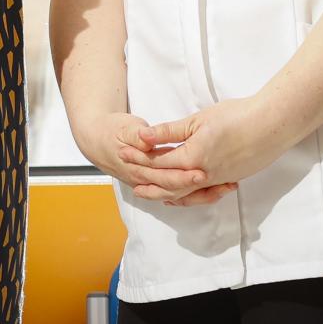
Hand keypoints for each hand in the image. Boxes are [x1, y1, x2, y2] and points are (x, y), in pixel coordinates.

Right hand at [82, 110, 237, 206]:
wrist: (96, 140)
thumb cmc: (112, 131)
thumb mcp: (125, 127)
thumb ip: (138, 134)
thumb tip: (147, 140)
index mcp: (137, 167)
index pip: (164, 175)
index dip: (184, 175)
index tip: (202, 172)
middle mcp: (145, 180)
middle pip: (176, 189)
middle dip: (203, 188)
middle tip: (223, 184)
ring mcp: (150, 184)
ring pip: (179, 196)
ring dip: (203, 194)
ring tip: (226, 187)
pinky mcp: (156, 182)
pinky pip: (178, 195)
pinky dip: (197, 195)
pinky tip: (215, 191)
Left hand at [119, 95, 290, 201]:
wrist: (272, 124)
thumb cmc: (237, 116)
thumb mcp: (198, 120)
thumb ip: (169, 131)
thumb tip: (143, 136)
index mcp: (193, 157)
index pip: (158, 162)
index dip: (139, 158)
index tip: (124, 154)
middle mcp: (204, 174)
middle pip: (169, 183)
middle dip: (148, 181)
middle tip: (130, 182)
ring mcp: (219, 179)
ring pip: (186, 193)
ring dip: (166, 193)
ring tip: (151, 195)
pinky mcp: (230, 178)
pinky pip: (203, 193)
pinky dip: (188, 196)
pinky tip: (182, 194)